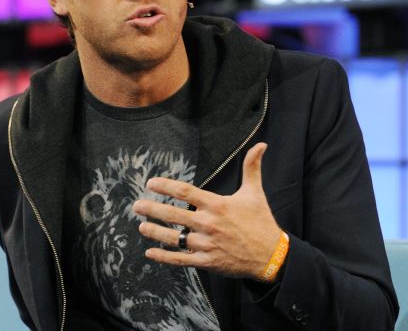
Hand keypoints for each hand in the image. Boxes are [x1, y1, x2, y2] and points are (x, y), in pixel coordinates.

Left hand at [132, 142, 282, 280]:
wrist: (271, 255)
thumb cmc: (261, 222)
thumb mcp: (255, 192)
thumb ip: (252, 167)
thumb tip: (261, 144)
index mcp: (216, 205)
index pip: (184, 192)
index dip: (165, 186)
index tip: (151, 183)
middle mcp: (208, 224)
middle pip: (173, 215)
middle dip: (152, 209)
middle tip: (136, 205)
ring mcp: (206, 245)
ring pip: (173, 238)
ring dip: (154, 232)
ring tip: (141, 227)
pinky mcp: (206, 262)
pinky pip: (180, 259)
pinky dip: (164, 256)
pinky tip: (151, 253)